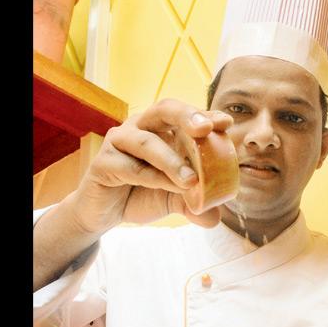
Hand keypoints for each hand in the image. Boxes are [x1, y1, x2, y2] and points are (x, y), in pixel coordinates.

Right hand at [69, 98, 233, 234]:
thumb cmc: (142, 194)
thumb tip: (215, 217)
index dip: (205, 115)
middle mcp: (140, 127)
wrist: (105, 214)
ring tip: (192, 180)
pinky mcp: (103, 162)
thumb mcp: (174, 199)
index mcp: (161, 128)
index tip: (225, 123)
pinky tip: (169, 189)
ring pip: (147, 142)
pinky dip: (152, 178)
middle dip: (187, 116)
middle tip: (206, 129)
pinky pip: (130, 167)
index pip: (185, 115)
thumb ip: (194, 204)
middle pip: (163, 110)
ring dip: (171, 161)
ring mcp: (119, 141)